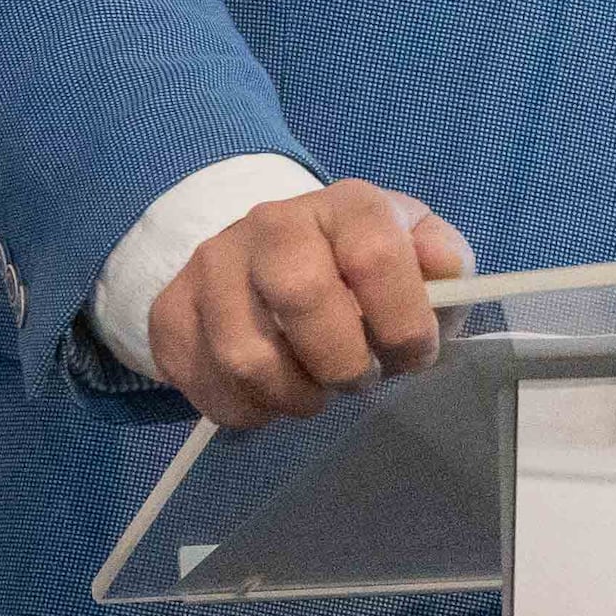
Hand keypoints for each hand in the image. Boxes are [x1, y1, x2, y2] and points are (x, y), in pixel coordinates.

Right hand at [149, 180, 475, 429]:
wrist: (275, 256)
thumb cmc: (363, 265)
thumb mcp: (419, 252)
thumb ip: (443, 260)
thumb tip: (444, 268)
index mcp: (345, 205)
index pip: (374, 255)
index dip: (402, 322)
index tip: (413, 354)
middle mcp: (271, 223)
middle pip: (300, 297)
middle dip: (342, 362)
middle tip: (359, 378)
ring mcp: (212, 265)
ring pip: (245, 355)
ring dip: (295, 396)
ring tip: (317, 391)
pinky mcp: (171, 311)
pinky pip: (206, 384)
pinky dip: (248, 410)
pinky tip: (273, 396)